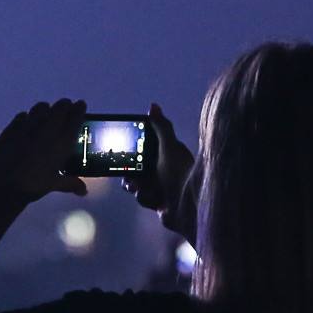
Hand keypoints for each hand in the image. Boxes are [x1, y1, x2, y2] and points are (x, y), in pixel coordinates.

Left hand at [0, 99, 87, 203]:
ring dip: (46, 109)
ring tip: (46, 114)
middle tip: (66, 108)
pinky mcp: (12, 127)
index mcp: (62, 140)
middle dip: (65, 105)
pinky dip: (27, 118)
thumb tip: (83, 191)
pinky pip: (23, 115)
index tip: (81, 105)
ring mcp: (29, 125)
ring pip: (41, 106)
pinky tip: (27, 124)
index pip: (76, 115)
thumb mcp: (54, 183)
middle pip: (61, 106)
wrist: (5, 185)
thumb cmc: (33, 185)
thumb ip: (71, 183)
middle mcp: (48, 128)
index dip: (80, 108)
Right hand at [123, 104, 196, 238]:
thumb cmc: (181, 174)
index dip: (133, 147)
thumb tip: (153, 106)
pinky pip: (142, 197)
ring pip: (136, 182)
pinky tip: (157, 200)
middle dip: (130, 171)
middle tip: (130, 174)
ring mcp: (160, 185)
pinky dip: (146, 198)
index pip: (145, 145)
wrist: (188, 207)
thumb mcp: (169, 147)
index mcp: (167, 153)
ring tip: (142, 188)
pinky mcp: (158, 200)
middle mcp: (163, 168)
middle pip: (136, 165)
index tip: (124, 149)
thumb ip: (161, 127)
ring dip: (137, 186)